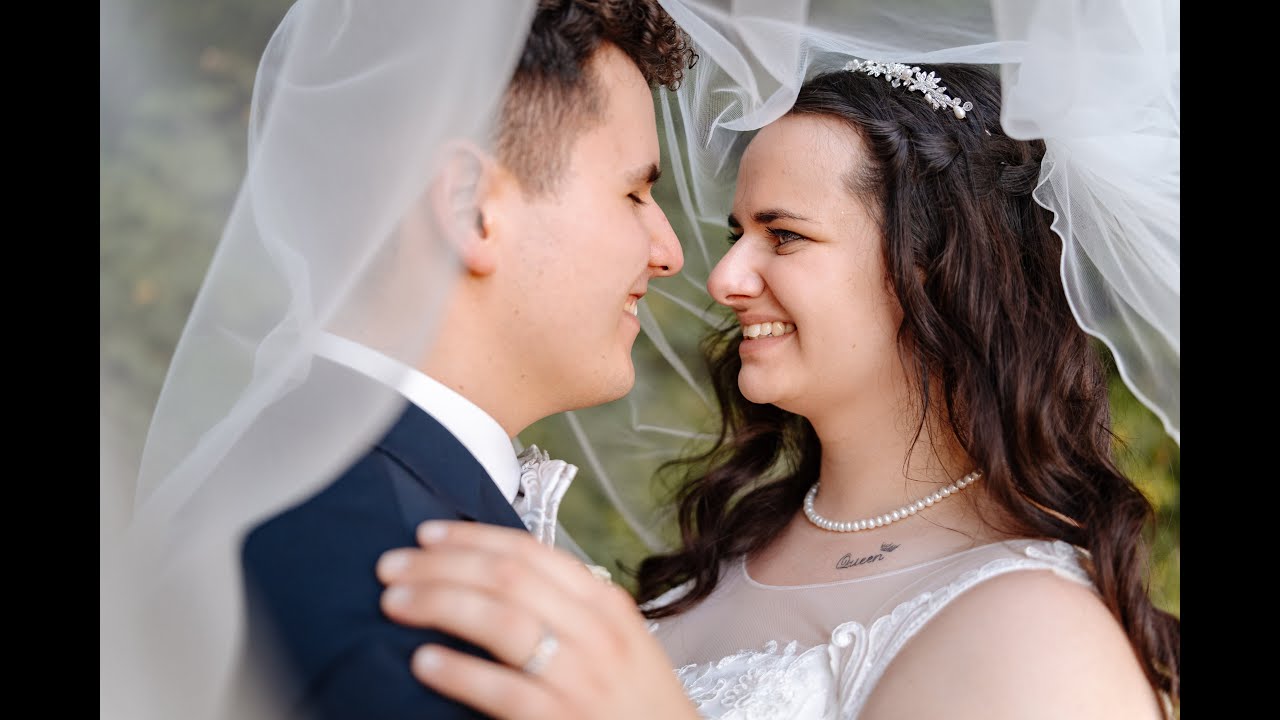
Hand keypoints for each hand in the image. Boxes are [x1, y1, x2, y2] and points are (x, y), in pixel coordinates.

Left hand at [376, 521, 699, 719]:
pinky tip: (423, 661)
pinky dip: (459, 671)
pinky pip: (503, 689)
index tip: (427, 533)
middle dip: (440, 565)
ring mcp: (581, 677)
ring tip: (395, 603)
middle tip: (392, 566)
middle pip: (506, 578)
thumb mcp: (616, 640)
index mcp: (605, 603)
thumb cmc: (633, 701)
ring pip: (501, 622)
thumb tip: (490, 575)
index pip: (530, 552)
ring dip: (439, 604)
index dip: (471, 538)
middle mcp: (596, 632)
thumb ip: (566, 607)